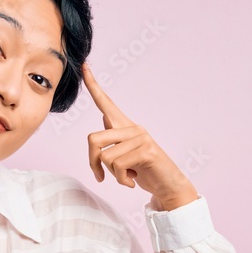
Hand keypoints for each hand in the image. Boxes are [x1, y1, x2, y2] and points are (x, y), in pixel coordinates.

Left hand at [81, 63, 199, 210]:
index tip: (84, 66)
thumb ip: (115, 138)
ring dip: (112, 175)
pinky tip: (133, 180)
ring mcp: (141, 137)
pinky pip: (118, 166)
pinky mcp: (146, 150)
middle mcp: (133, 128)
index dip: (93, 86)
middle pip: (93, 139)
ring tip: (127, 176)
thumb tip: (104, 117)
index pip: (105, 103)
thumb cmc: (144, 171)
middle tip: (100, 176)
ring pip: (105, 157)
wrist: (167, 186)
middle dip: (92, 162)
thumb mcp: (124, 155)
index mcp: (125, 127)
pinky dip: (121, 180)